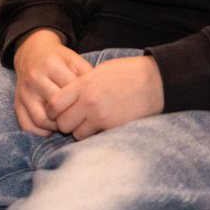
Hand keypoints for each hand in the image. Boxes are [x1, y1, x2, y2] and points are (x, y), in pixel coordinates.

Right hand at [11, 30, 90, 135]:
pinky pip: (28, 126)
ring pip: (41, 119)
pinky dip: (42, 132)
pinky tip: (53, 127)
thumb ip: (88, 76)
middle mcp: (34, 78)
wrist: (32, 54)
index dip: (84, 100)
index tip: (92, 104)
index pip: (70, 90)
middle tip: (82, 117)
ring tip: (68, 122)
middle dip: (72, 115)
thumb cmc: (59, 60)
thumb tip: (100, 100)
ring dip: (57, 126)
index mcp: (50, 64)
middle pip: (56, 107)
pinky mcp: (17, 104)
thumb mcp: (75, 60)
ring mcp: (23, 93)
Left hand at [47, 54, 163, 140]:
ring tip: (89, 123)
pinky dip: (95, 135)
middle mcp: (89, 103)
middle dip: (65, 123)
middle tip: (73, 118)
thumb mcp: (99, 71)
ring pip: (77, 134)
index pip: (54, 105)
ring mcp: (102, 118)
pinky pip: (95, 138)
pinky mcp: (114, 129)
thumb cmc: (128, 73)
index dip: (53, 110)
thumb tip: (66, 95)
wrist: (156, 82)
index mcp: (83, 85)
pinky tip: (102, 126)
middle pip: (62, 123)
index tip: (58, 110)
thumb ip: (80, 84)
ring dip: (80, 131)